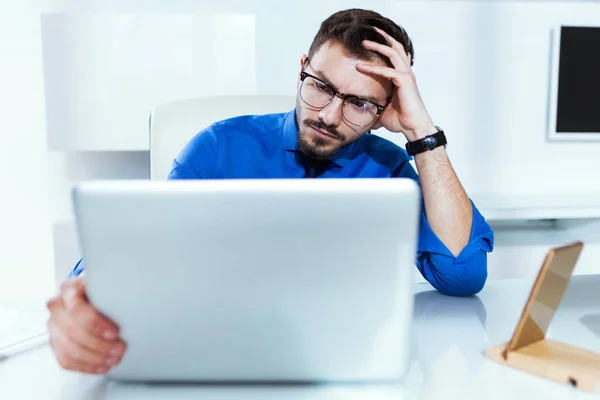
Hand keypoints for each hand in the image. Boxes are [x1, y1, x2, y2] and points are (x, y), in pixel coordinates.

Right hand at [46, 276, 125, 373]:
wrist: (88, 293)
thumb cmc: (100, 289)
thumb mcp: (106, 283)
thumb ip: (111, 290)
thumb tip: (132, 296)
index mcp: (69, 289)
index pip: (77, 309)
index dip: (95, 324)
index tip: (115, 332)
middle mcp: (57, 306)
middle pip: (73, 332)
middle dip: (99, 345)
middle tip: (120, 349)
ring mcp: (53, 325)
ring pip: (68, 348)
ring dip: (94, 358)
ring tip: (114, 360)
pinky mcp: (55, 341)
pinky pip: (65, 359)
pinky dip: (85, 366)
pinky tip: (101, 367)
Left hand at [356, 26, 436, 141]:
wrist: (413, 128)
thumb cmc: (401, 120)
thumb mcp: (382, 109)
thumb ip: (374, 105)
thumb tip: (361, 112)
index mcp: (402, 77)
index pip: (394, 55)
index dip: (385, 45)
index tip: (371, 40)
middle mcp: (406, 73)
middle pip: (396, 48)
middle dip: (383, 37)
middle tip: (369, 31)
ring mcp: (407, 76)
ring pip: (393, 53)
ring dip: (379, 46)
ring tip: (364, 42)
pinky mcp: (405, 82)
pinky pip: (388, 71)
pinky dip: (374, 68)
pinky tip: (361, 67)